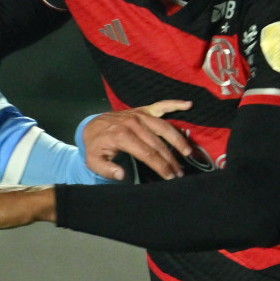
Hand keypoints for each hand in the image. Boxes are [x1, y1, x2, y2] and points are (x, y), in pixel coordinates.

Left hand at [82, 100, 208, 179]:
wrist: (91, 126)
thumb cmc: (95, 146)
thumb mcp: (93, 161)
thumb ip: (106, 169)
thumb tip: (121, 175)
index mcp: (122, 136)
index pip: (147, 153)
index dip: (160, 166)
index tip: (170, 177)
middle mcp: (133, 123)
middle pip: (158, 143)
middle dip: (170, 159)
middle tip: (180, 173)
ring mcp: (139, 115)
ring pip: (163, 127)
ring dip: (177, 140)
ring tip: (187, 152)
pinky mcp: (143, 110)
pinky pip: (161, 105)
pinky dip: (175, 104)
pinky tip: (188, 105)